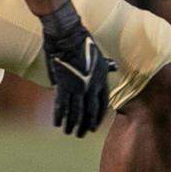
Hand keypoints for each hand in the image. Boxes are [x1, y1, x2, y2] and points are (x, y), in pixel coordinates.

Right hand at [40, 1, 116, 136]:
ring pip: (75, 111)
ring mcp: (77, 87)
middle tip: (82, 134)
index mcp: (101, 79)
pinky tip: (57, 124)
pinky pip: (61, 105)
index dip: (98, 116)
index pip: (102, 103)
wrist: (68, 37)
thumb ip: (105, 65)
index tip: (94, 125)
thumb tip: (113, 67)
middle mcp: (91, 86)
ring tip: (69, 133)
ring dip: (72, 124)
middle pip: (89, 111)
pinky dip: (59, 116)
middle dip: (85, 124)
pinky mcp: (63, 86)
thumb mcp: (100, 55)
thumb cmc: (84, 43)